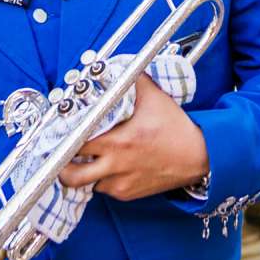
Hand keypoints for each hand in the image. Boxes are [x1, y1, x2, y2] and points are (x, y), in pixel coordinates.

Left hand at [58, 77, 210, 200]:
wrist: (198, 156)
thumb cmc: (175, 126)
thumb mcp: (154, 97)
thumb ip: (131, 80)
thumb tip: (114, 66)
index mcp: (118, 141)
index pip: (75, 144)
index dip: (64, 139)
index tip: (60, 133)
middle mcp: (116, 165)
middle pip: (71, 175)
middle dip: (62, 164)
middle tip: (62, 152)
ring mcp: (120, 183)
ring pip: (86, 184)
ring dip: (84, 172)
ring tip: (87, 159)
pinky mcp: (127, 194)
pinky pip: (104, 189)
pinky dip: (102, 179)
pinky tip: (111, 165)